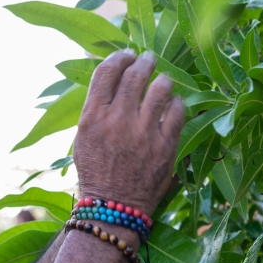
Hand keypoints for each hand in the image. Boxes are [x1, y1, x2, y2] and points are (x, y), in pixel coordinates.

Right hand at [73, 50, 184, 218]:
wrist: (113, 206)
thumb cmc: (96, 171)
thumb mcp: (84, 137)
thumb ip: (96, 107)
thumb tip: (111, 75)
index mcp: (93, 117)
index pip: (107, 72)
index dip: (119, 58)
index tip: (127, 55)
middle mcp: (117, 121)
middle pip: (134, 75)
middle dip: (144, 62)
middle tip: (148, 59)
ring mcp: (143, 133)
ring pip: (160, 88)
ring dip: (163, 80)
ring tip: (163, 82)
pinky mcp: (165, 146)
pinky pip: (178, 111)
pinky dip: (177, 103)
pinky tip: (173, 105)